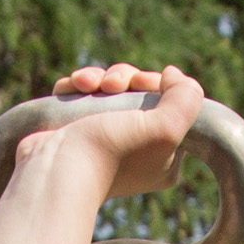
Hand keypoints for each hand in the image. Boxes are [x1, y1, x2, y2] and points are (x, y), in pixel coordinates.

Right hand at [33, 62, 205, 201]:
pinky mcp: (76, 130)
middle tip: (112, 85)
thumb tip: (172, 74)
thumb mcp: (166, 127)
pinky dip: (79, 85)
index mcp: (163, 157)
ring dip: (99, 77)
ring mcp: (104, 139)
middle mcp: (136, 150)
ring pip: (109, 89)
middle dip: (125, 78)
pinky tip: (74, 87)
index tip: (143, 85)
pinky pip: (83, 94)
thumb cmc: (111, 152)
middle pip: (139, 93)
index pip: (169, 106)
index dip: (156, 86)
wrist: (57, 169)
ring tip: (87, 85)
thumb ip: (186, 97)